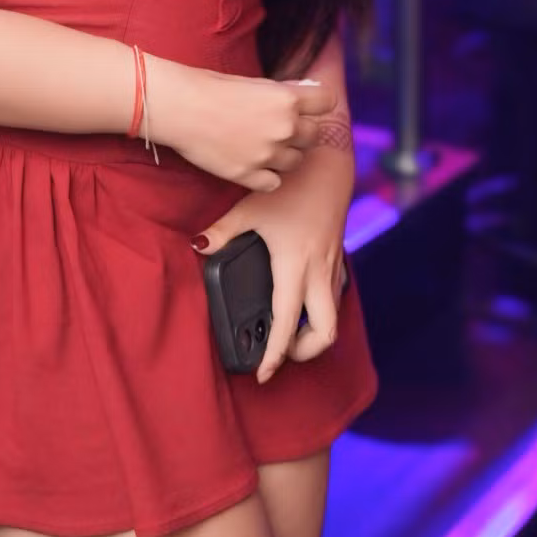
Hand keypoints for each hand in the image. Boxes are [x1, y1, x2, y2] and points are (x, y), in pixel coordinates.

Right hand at [146, 57, 336, 192]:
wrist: (180, 109)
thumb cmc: (212, 89)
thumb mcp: (256, 83)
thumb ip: (285, 93)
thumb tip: (310, 92)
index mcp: (286, 99)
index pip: (328, 102)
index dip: (318, 103)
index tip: (308, 106)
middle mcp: (283, 128)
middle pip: (313, 135)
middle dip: (300, 132)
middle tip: (278, 128)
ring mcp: (268, 155)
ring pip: (296, 161)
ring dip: (284, 154)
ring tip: (262, 145)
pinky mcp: (250, 176)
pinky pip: (274, 182)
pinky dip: (267, 175)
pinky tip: (253, 163)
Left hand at [191, 145, 354, 382]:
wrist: (328, 162)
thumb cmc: (290, 184)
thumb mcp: (250, 207)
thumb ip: (222, 231)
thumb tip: (197, 247)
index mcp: (295, 266)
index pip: (287, 324)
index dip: (275, 356)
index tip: (264, 374)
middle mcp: (319, 272)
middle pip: (325, 333)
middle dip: (305, 352)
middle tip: (281, 352)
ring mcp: (333, 266)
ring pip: (333, 316)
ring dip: (315, 333)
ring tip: (288, 332)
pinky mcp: (338, 257)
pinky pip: (334, 295)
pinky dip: (320, 309)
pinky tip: (300, 300)